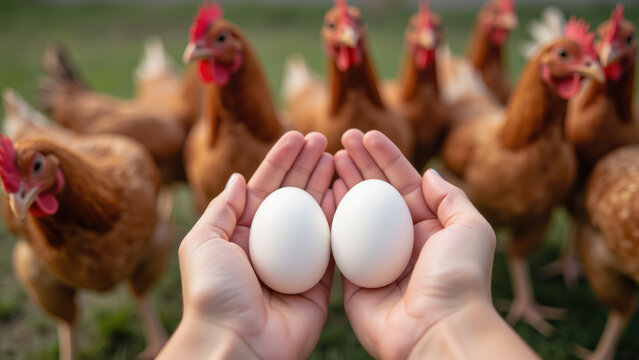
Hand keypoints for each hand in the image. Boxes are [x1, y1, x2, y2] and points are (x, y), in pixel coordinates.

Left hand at [165, 131, 334, 358]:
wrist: (237, 343)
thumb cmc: (214, 292)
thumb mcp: (202, 242)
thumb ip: (221, 208)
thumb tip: (238, 178)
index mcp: (242, 233)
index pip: (266, 187)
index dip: (281, 160)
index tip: (297, 136)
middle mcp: (272, 245)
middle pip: (294, 196)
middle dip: (308, 165)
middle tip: (324, 139)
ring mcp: (298, 263)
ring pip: (317, 216)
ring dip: (327, 185)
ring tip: (338, 156)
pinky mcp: (320, 283)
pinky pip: (335, 247)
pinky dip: (341, 219)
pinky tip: (349, 192)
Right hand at [333, 129, 496, 358]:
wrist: (437, 331)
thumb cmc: (459, 278)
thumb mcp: (470, 229)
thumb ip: (450, 198)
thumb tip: (428, 173)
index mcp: (429, 227)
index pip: (403, 182)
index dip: (386, 157)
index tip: (367, 135)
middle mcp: (401, 240)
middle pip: (376, 194)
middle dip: (360, 164)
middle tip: (342, 140)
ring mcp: (375, 259)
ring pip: (354, 215)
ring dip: (342, 184)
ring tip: (330, 158)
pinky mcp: (353, 280)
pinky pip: (337, 245)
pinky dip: (329, 218)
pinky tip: (322, 193)